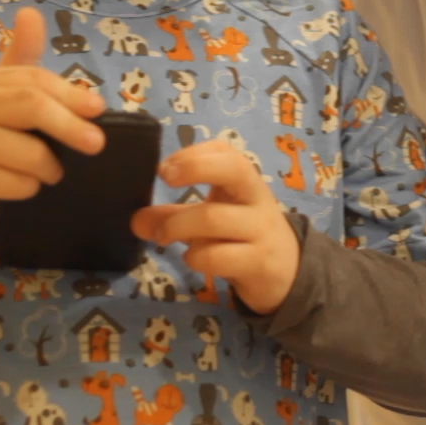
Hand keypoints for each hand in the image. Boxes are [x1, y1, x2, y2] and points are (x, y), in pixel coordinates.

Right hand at [0, 7, 105, 252]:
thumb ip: (19, 60)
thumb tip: (32, 12)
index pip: (33, 79)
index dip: (70, 93)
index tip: (98, 108)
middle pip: (33, 106)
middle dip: (70, 125)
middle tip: (96, 144)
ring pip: (33, 155)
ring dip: (50, 168)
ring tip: (46, 171)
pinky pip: (19, 184)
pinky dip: (30, 189)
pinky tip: (17, 185)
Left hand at [131, 140, 299, 313]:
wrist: (289, 272)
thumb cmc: (243, 236)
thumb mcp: (212, 219)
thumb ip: (173, 216)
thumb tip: (136, 220)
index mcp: (245, 182)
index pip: (227, 152)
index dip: (194, 153)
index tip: (164, 167)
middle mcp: (257, 200)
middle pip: (234, 168)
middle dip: (194, 168)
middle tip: (165, 180)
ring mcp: (261, 231)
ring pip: (215, 217)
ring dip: (178, 225)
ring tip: (162, 236)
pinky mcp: (259, 263)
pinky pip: (219, 256)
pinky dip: (196, 257)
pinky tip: (193, 258)